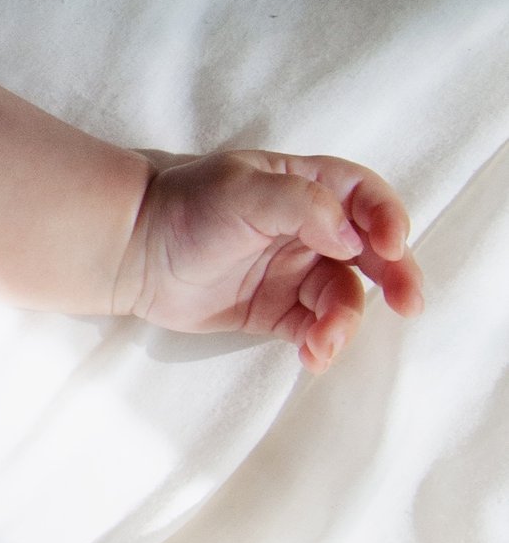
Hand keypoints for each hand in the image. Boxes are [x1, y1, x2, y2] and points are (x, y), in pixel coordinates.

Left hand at [121, 148, 423, 369]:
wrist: (133, 250)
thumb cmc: (185, 206)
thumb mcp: (243, 191)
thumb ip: (302, 205)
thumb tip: (350, 237)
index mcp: (310, 186)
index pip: (366, 198)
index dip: (386, 219)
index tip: (390, 245)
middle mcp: (312, 229)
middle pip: (372, 252)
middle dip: (396, 277)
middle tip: (409, 302)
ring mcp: (297, 272)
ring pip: (344, 298)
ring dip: (345, 321)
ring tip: (324, 342)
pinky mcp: (279, 311)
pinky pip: (315, 328)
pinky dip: (321, 343)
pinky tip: (314, 355)